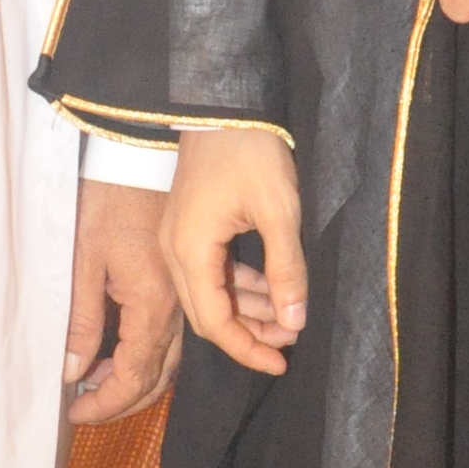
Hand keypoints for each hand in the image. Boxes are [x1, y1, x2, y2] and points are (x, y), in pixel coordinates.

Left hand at [66, 178, 183, 419]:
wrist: (139, 154)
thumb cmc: (107, 199)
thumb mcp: (83, 260)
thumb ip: (83, 322)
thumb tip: (74, 373)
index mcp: (152, 305)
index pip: (134, 377)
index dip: (106, 403)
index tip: (75, 414)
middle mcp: (177, 308)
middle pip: (157, 376)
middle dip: (123, 400)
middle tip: (86, 408)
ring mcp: (183, 295)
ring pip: (169, 359)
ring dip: (138, 380)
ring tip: (99, 385)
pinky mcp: (181, 281)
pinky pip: (175, 336)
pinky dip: (153, 356)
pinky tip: (126, 354)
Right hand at [161, 126, 307, 377]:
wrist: (223, 105)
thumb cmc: (251, 152)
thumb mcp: (279, 212)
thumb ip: (286, 270)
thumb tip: (294, 320)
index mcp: (190, 251)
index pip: (214, 322)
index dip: (247, 349)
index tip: (281, 362)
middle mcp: (174, 252)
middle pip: (207, 315)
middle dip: (248, 334)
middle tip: (289, 343)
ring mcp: (177, 239)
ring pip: (208, 295)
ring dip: (245, 312)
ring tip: (287, 320)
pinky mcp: (188, 228)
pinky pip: (209, 272)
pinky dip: (237, 288)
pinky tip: (269, 292)